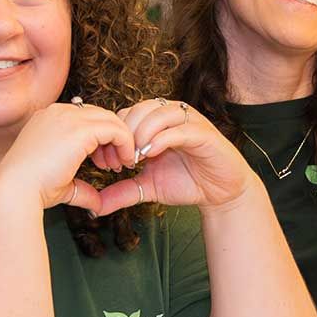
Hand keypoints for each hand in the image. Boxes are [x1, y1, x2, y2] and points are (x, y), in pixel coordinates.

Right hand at [0, 101, 137, 210]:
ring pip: (110, 120)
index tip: (105, 162)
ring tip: (119, 166)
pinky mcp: (80, 129)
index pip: (85, 118)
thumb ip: (81, 187)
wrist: (16, 190)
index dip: (100, 139)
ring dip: (121, 141)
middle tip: (117, 164)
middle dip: (112, 139)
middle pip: (99, 115)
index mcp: (48, 119)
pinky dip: (125, 143)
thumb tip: (97, 204)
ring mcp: (68, 117)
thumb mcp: (61, 183)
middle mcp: (57, 112)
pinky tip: (125, 162)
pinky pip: (115, 129)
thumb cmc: (31, 190)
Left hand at [94, 99, 254, 213]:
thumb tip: (96, 207)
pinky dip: (162, 139)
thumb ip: (123, 191)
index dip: (113, 136)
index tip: (107, 163)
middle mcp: (172, 116)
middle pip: (139, 109)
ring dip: (142, 133)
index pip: (126, 115)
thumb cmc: (187, 182)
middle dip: (124, 134)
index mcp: (156, 123)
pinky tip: (151, 155)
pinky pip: (180, 128)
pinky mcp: (204, 133)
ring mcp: (189, 122)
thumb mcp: (148, 187)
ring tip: (136, 158)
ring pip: (158, 113)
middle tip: (120, 161)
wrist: (221, 193)